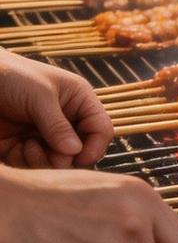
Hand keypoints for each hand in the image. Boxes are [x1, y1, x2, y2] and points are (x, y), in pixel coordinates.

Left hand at [0, 49, 114, 168]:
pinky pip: (33, 166)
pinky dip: (26, 162)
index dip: (95, 146)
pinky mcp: (23, 147)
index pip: (101, 129)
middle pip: (81, 152)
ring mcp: (44, 135)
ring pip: (57, 163)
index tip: (80, 159)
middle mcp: (65, 120)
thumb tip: (76, 152)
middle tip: (52, 155)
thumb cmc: (10, 76)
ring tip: (28, 147)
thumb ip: (58, 126)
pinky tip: (15, 148)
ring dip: (44, 161)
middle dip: (66, 158)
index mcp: (78, 100)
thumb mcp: (39, 96)